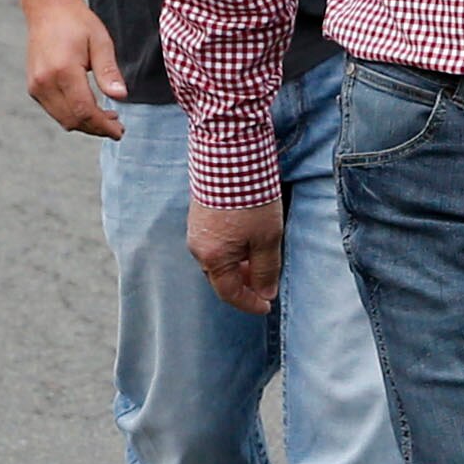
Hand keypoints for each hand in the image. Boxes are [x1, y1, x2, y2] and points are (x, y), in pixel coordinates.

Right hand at [23, 0, 124, 137]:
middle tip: (117, 126)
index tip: (120, 131)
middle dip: (96, 128)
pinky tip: (88, 108)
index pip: (84, 111)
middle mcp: (44, 82)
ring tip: (106, 117)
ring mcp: (36, 86)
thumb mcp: (100, 42)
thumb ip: (109, 71)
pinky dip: (72, 115)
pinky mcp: (33, 87)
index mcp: (63, 70)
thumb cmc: (77, 23)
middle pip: (73, 120)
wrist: (48, 9)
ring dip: (85, 124)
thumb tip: (121, 96)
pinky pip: (55, 111)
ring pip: (63, 119)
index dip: (103, 126)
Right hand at [190, 198, 284, 313]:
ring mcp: (195, 230)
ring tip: (259, 256)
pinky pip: (214, 242)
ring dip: (238, 264)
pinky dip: (231, 248)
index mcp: (213, 258)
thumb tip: (265, 293)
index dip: (250, 303)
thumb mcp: (268, 239)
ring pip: (218, 259)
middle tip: (266, 281)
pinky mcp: (199, 215)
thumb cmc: (251, 199)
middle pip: (221, 277)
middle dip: (244, 283)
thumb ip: (266, 270)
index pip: (230, 293)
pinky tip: (247, 237)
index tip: (267, 306)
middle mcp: (198, 247)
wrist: (229, 157)